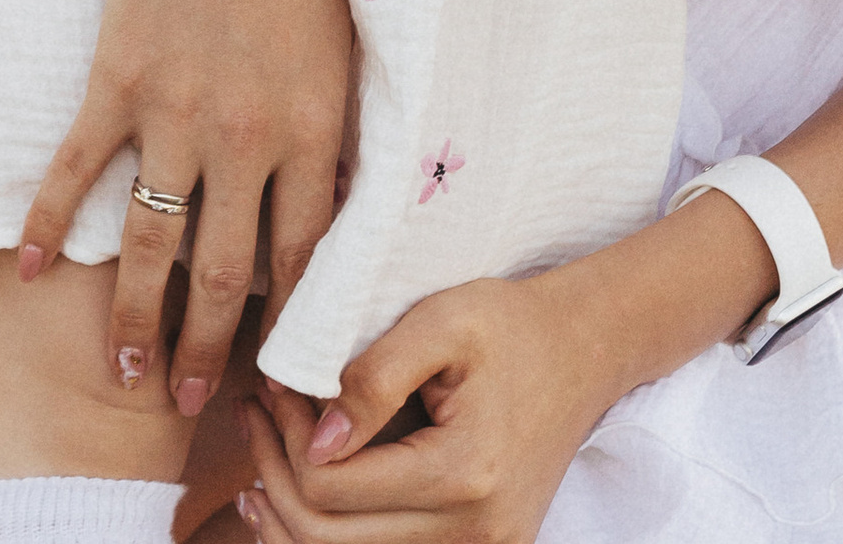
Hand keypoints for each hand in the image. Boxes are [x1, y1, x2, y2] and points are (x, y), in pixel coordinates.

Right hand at [16, 0, 352, 427]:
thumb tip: (333, 192)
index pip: (303, 260)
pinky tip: (36, 270)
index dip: (290, 327)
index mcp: (315, 128)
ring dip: (135, 317)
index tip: (278, 373)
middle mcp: (247, 137)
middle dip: (210, 350)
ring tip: (125, 370)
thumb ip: (331, 121)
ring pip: (151, 245)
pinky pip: (77, 171)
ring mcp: (175, 111)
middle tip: (191, 400)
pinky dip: (50, 225)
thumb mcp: (339, 38)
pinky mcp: (117, 77)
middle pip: (227, 275)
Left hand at [236, 276, 615, 543]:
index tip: (271, 385)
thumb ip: (374, 376)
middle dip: (275, 478)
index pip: (333, 488)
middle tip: (257, 415)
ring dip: (295, 516)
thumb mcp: (443, 320)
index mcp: (465, 474)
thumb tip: (314, 439)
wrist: (585, 349)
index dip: (283, 438)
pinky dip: (336, 532)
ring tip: (261, 463)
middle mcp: (475, 532)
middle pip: (331, 540)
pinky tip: (304, 498)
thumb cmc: (512, 325)